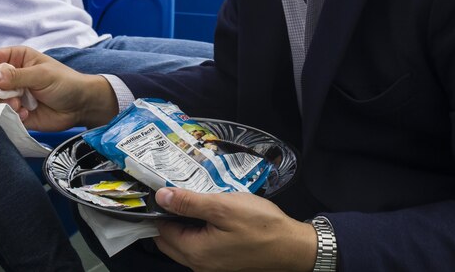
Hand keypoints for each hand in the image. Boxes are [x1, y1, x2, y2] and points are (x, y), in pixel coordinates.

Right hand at [0, 46, 117, 129]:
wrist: (80, 107)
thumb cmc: (65, 83)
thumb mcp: (42, 75)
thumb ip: (16, 76)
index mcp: (17, 58)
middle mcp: (11, 75)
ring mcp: (12, 94)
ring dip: (2, 104)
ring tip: (19, 106)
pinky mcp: (15, 111)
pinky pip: (2, 114)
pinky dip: (11, 115)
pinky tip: (27, 115)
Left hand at [153, 188, 315, 271]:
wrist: (293, 247)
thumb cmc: (262, 226)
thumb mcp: (222, 207)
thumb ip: (188, 203)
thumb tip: (162, 197)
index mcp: (196, 252)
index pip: (162, 230)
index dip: (162, 209)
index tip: (166, 190)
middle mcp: (200, 265)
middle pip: (170, 240)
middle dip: (170, 218)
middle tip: (180, 194)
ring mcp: (212, 267)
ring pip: (185, 244)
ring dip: (186, 224)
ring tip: (199, 202)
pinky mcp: (223, 265)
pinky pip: (201, 247)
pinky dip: (200, 232)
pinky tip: (212, 216)